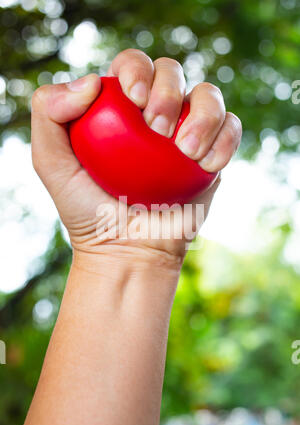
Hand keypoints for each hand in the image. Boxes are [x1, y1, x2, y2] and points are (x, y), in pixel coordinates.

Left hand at [31, 49, 241, 265]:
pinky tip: (207, 165)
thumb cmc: (87, 210)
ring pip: (208, 95)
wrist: (127, 252)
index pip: (132, 64)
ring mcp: (187, 132)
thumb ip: (49, 113)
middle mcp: (155, 114)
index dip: (136, 68)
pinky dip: (225, 139)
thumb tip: (93, 80)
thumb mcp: (52, 164)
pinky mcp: (212, 154)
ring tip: (186, 151)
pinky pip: (231, 129)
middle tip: (158, 131)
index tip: (133, 98)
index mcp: (119, 107)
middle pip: (172, 71)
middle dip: (168, 91)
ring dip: (203, 114)